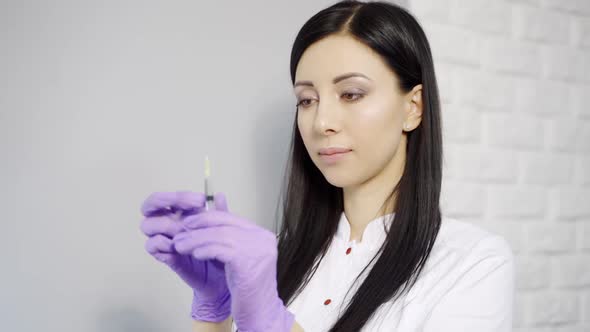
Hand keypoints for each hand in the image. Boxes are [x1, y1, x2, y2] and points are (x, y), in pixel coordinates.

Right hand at [139, 191, 230, 321]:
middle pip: (149, 206)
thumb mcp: (222, 228)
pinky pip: (151, 245)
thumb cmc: (219, 247)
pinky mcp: (164, 256)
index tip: (200, 200)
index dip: (180, 196)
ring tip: (185, 230)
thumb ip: (220, 212)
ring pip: (147, 225)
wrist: (221, 276)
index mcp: (179, 213)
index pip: (168, 198)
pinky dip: (161, 242)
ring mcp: (164, 239)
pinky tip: (178, 245)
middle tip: (185, 208)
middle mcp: (167, 223)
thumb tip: (219, 195)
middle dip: (163, 202)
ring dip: (165, 224)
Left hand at [172, 210, 294, 331]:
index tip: (189, 222)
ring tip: (181, 244)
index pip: (231, 218)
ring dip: (196, 239)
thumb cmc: (247, 287)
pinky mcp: (247, 262)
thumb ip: (228, 232)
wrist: (260, 312)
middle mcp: (263, 239)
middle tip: (181, 230)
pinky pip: (220, 249)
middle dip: (199, 226)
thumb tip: (218, 198)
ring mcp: (258, 250)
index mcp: (262, 235)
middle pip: (225, 224)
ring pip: (219, 236)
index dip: (208, 218)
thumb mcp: (237, 255)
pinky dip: (204, 249)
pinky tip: (195, 254)